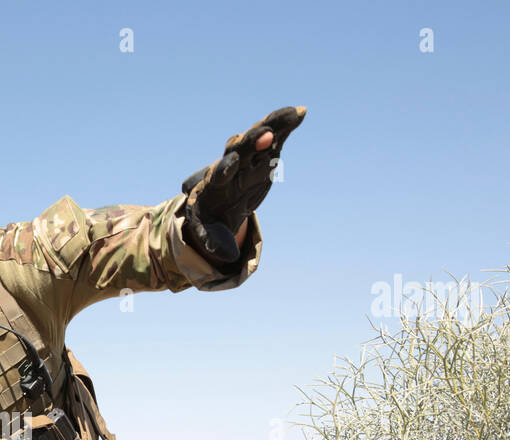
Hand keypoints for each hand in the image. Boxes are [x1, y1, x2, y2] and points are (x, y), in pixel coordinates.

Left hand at [182, 106, 306, 264]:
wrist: (217, 202)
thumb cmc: (211, 219)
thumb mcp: (209, 232)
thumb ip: (215, 242)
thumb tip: (225, 256)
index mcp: (216, 185)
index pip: (219, 174)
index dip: (225, 168)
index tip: (232, 161)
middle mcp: (230, 165)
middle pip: (239, 150)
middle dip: (251, 143)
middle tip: (265, 133)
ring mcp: (247, 157)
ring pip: (258, 137)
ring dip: (272, 125)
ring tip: (293, 113)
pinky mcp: (262, 154)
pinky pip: (274, 135)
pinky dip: (284, 125)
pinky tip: (300, 113)